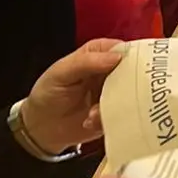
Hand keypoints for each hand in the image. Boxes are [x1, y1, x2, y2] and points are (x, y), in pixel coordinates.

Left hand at [20, 39, 125, 153]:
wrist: (41, 128)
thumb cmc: (48, 93)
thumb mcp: (61, 73)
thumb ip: (86, 62)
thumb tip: (118, 57)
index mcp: (100, 54)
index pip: (123, 49)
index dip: (133, 56)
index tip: (136, 67)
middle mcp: (112, 72)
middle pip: (134, 72)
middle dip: (129, 84)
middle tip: (116, 94)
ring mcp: (115, 94)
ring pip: (132, 96)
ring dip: (115, 105)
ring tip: (92, 112)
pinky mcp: (116, 114)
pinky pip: (124, 115)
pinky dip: (108, 119)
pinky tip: (90, 121)